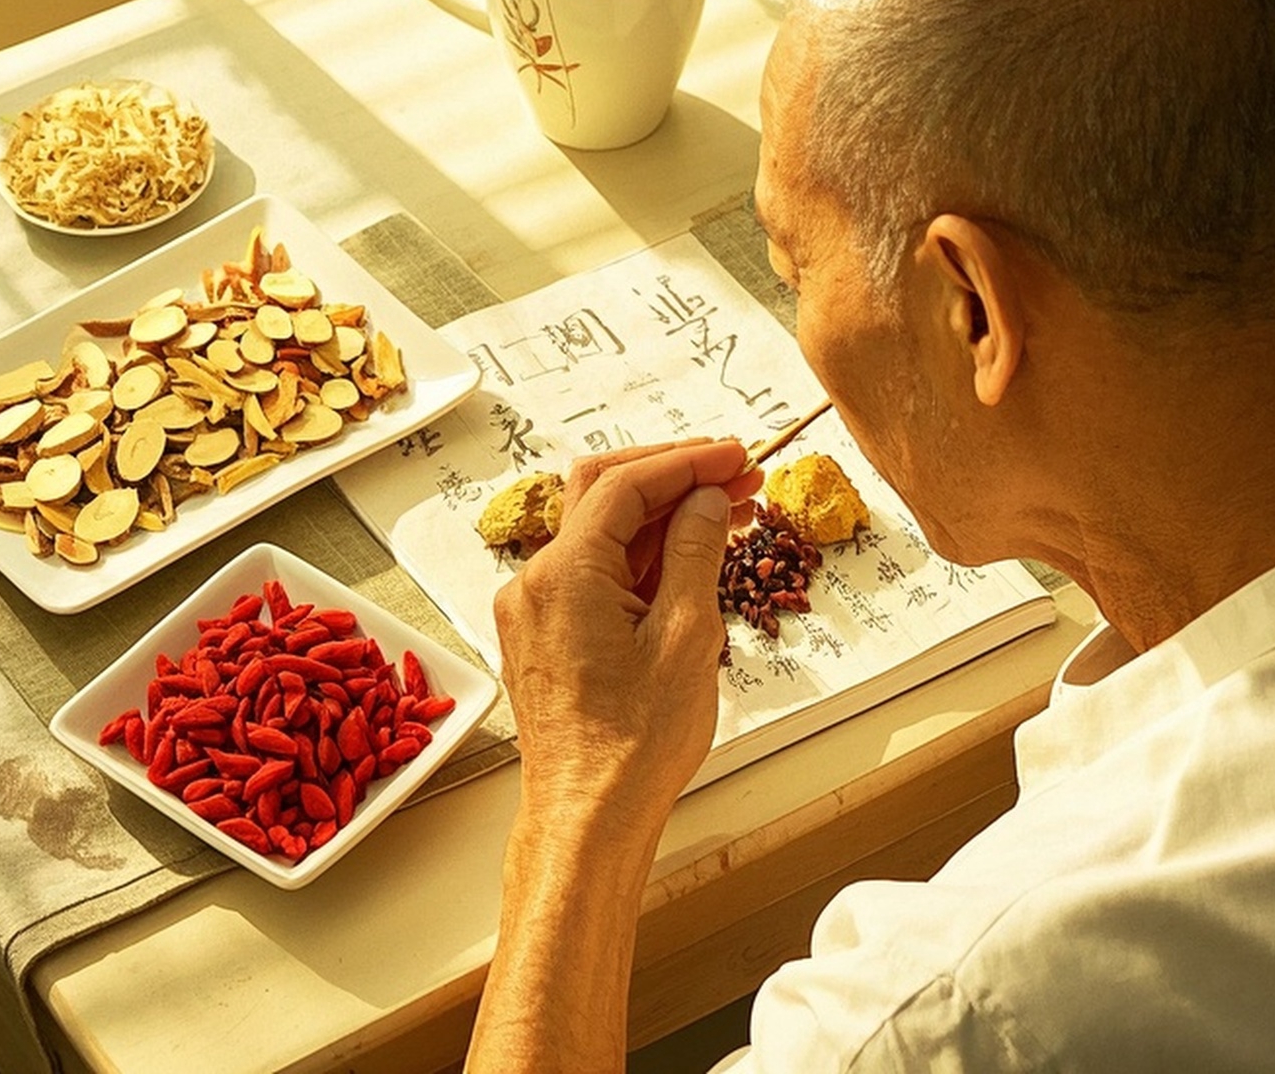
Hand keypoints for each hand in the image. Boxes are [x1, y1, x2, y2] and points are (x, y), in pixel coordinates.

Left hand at [493, 440, 763, 833]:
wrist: (588, 817)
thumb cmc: (632, 748)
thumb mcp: (687, 637)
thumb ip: (697, 552)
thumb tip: (706, 500)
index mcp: (564, 574)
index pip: (627, 484)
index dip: (689, 462)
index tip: (738, 456)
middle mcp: (535, 583)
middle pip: (605, 495)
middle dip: (675, 478)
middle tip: (740, 477)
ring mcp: (534, 610)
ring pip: (600, 535)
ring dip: (662, 519)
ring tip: (729, 515)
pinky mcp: (544, 635)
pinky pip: (591, 574)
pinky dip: (639, 558)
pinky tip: (687, 561)